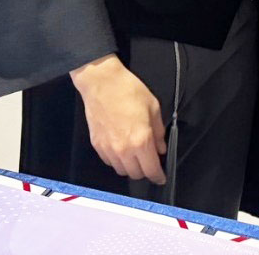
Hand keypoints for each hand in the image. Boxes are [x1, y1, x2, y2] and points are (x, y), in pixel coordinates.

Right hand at [70, 55, 166, 182]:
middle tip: (149, 160)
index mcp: (141, 140)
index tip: (161, 177)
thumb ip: (159, 131)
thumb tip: (160, 147)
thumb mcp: (153, 107)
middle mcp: (123, 150)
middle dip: (145, 171)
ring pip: (121, 170)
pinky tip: (121, 149)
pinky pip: (109, 162)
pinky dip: (117, 160)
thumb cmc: (129, 90)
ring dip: (130, 167)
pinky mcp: (97, 145)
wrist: (102, 82)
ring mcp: (108, 149)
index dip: (158, 176)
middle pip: (136, 174)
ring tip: (135, 154)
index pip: (151, 170)